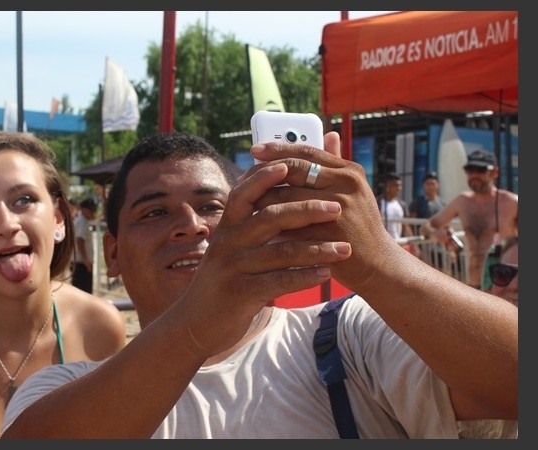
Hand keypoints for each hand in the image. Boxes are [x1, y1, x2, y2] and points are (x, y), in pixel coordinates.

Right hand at [179, 153, 350, 357]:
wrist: (194, 322)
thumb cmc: (222, 281)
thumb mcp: (229, 249)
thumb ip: (250, 226)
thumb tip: (275, 199)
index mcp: (226, 228)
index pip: (244, 193)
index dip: (266, 177)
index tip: (294, 164)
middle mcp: (227, 243)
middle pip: (269, 217)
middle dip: (306, 210)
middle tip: (337, 208)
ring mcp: (232, 268)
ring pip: (280, 251)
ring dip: (316, 248)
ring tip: (345, 248)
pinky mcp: (239, 294)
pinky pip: (278, 281)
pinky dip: (304, 276)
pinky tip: (326, 274)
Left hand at [248, 131, 401, 292]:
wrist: (378, 265)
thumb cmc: (359, 226)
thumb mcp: (352, 190)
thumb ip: (336, 164)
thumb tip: (328, 134)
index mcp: (349, 171)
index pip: (307, 152)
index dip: (278, 149)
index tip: (255, 149)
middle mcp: (346, 184)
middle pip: (295, 170)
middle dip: (264, 171)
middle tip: (242, 175)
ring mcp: (339, 208)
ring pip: (288, 196)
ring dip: (262, 198)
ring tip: (244, 201)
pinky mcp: (329, 234)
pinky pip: (290, 225)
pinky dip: (270, 224)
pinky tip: (253, 225)